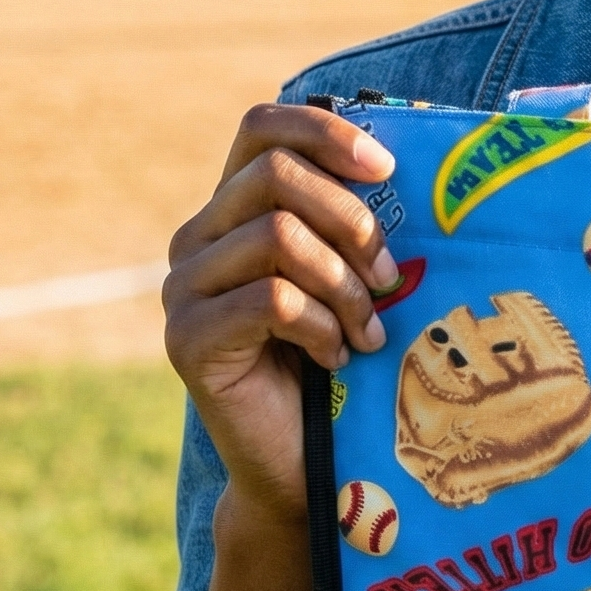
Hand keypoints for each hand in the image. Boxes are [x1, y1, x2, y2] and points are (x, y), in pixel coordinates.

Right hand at [164, 104, 398, 527]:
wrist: (301, 463)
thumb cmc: (341, 359)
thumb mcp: (353, 275)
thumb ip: (354, 221)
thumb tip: (407, 162)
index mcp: (235, 210)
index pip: (262, 127)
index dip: (324, 131)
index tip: (386, 169)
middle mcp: (197, 239)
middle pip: (277, 176)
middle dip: (351, 222)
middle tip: (389, 279)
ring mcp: (182, 287)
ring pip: (278, 236)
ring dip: (344, 285)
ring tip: (367, 331)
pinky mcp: (186, 338)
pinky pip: (271, 300)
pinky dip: (321, 326)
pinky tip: (336, 357)